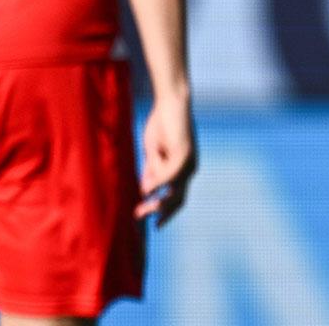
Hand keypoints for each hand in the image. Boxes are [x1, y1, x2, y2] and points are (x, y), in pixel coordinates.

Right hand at [136, 94, 196, 224]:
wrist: (170, 102)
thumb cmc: (162, 124)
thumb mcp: (153, 153)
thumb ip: (151, 171)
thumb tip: (146, 191)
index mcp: (183, 169)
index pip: (178, 198)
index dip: (166, 212)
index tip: (154, 225)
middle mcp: (190, 168)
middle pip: (177, 199)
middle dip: (158, 210)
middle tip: (139, 216)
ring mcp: (189, 162)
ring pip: (172, 189)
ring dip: (155, 199)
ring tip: (140, 207)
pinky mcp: (184, 153)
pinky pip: (169, 175)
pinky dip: (157, 183)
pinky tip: (145, 189)